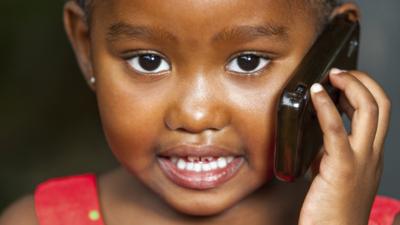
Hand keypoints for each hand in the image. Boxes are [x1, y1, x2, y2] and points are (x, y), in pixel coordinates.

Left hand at [298, 69, 390, 224]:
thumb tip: (317, 133)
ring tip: (333, 76)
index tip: (344, 81)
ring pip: (369, 111)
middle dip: (363, 81)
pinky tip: (316, 93)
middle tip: (340, 72)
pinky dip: (326, 106)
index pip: (379, 113)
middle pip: (381, 105)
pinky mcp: (341, 167)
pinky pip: (336, 129)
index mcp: (372, 155)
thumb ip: (331, 153)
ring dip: (351, 85)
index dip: (365, 90)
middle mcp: (372, 155)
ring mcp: (361, 160)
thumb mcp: (334, 174)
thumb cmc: (332, 209)